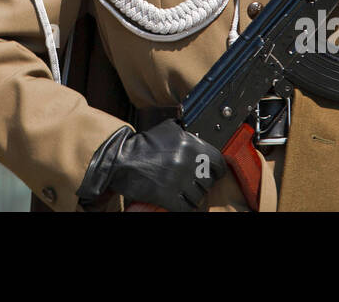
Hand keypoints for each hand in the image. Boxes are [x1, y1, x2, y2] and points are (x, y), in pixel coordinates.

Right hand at [77, 120, 227, 211]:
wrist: (120, 161)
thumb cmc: (142, 146)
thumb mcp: (167, 130)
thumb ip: (185, 133)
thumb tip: (200, 134)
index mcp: (189, 144)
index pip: (218, 161)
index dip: (217, 169)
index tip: (214, 173)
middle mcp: (186, 162)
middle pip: (208, 181)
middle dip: (201, 183)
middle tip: (193, 182)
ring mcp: (178, 180)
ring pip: (199, 196)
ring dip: (192, 196)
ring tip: (184, 191)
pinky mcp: (168, 196)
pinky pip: (186, 207)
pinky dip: (184, 205)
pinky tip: (178, 200)